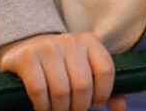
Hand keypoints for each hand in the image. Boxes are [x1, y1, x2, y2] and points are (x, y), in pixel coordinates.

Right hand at [0, 33, 125, 110]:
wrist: (25, 48)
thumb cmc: (62, 65)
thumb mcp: (84, 68)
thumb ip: (103, 86)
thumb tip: (119, 108)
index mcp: (90, 42)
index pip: (105, 70)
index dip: (104, 93)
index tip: (96, 105)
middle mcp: (70, 41)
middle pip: (83, 84)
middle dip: (79, 106)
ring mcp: (47, 47)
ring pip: (61, 90)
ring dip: (60, 109)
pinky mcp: (26, 57)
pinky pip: (39, 90)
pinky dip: (43, 106)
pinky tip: (43, 108)